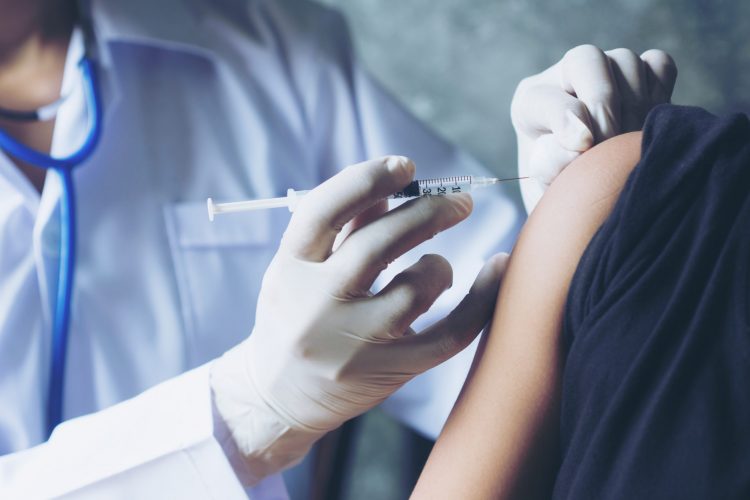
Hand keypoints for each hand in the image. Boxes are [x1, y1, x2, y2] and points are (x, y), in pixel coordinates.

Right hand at [210, 156, 507, 482]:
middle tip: (460, 202)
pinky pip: (449, 335)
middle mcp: (314, 304)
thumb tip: (390, 184)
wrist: (278, 397)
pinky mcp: (387, 372)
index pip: (324, 210)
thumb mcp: (303, 269)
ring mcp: (351, 344)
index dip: (368, 179)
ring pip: (416, 289)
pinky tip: (497, 269)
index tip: (406, 166)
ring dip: (439, 266)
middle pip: (378, 243)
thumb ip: (344, 227)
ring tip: (438, 266)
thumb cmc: (295, 317)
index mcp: (288, 269)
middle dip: (428, 212)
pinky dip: (481, 299)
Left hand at [511, 44, 676, 212]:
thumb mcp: (547, 191)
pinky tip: (649, 125)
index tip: (583, 147)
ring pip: (625, 61)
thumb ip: (552, 167)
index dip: (565, 118)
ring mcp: (607, 73)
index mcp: (530, 105)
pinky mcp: (643, 76)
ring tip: (630, 142)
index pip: (543, 98)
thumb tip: (580, 142)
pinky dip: (660, 89)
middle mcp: (566, 79)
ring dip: (634, 103)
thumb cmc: (565, 197)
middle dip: (603, 103)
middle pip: (586, 60)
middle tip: (611, 143)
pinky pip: (658, 65)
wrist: (595, 203)